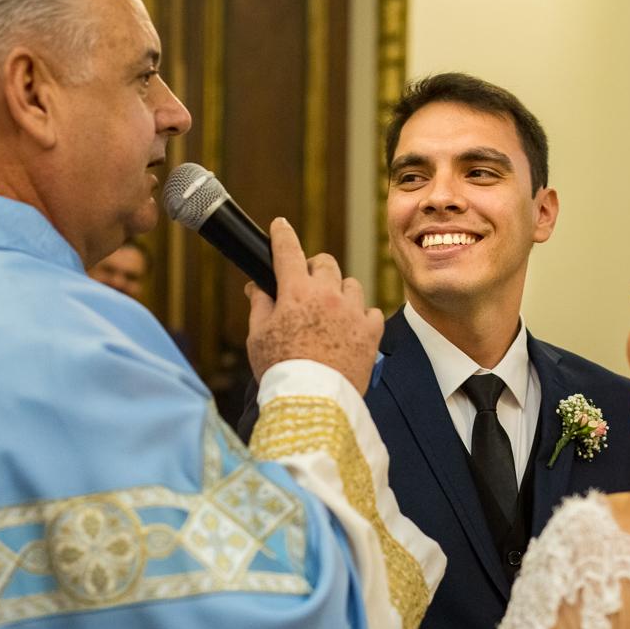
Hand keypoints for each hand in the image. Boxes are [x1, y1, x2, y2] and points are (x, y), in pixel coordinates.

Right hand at [245, 217, 383, 394]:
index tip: (280, 226)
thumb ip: (260, 306)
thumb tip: (257, 288)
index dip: (282, 234)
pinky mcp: (372, 332)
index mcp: (296, 292)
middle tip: (304, 283)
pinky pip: (370, 311)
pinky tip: (349, 329)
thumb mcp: (258, 337)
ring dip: (339, 291)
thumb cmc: (280, 370)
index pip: (288, 250)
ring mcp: (353, 312)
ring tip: (328, 311)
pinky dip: (360, 316)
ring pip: (350, 284)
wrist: (313, 402)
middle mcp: (328, 295)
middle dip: (313, 267)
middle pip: (325, 262)